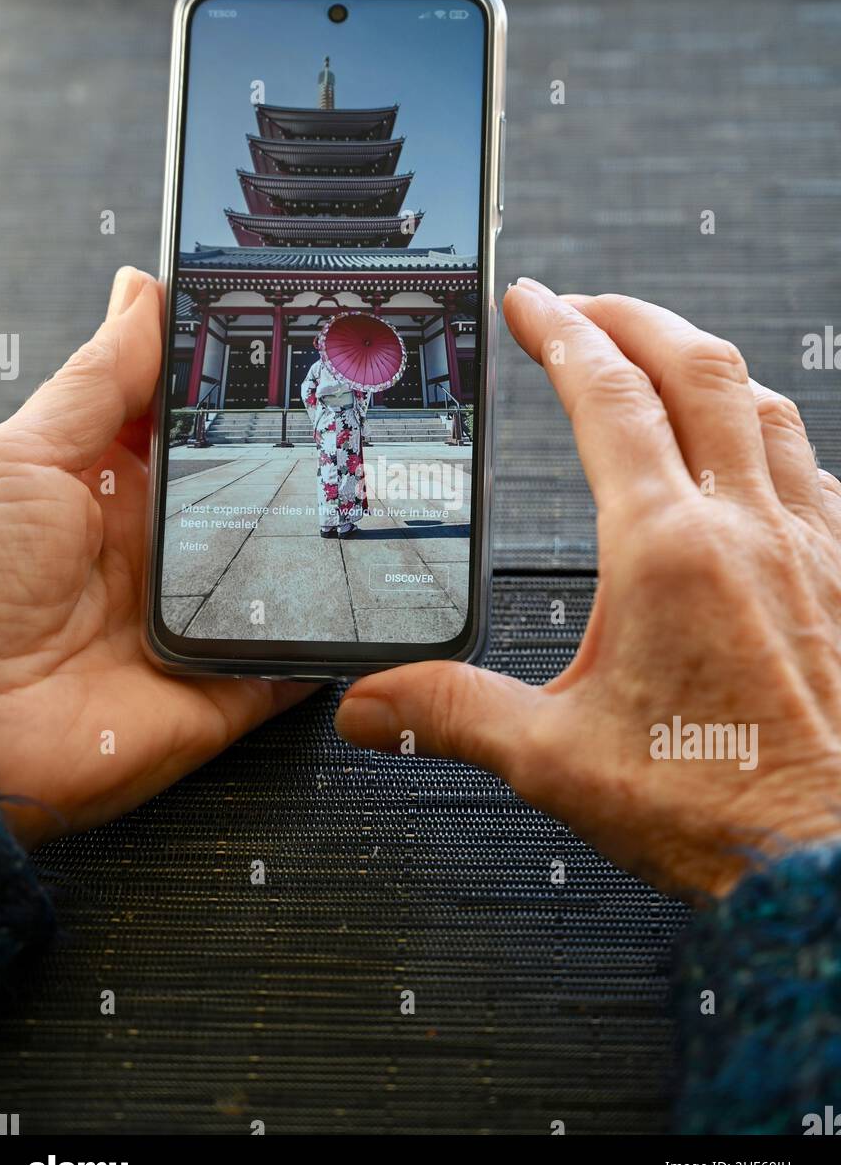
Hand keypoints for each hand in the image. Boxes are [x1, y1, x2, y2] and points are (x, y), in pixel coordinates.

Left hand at [0, 268, 313, 848]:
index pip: (198, 430)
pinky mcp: (219, 691)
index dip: (246, 394)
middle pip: (255, 499)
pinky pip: (292, 663)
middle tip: (362, 422)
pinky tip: (370, 602)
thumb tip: (143, 291)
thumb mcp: (25, 455)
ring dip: (326, 545)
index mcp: (112, 490)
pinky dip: (330, 640)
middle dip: (306, 466)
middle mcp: (158, 555)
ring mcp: (194, 624)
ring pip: (287, 574)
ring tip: (380, 499)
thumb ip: (101, 381)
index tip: (304, 349)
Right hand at [336, 280, 840, 897]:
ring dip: (707, 364)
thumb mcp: (555, 760)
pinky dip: (770, 433)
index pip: (607, 395)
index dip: (562, 331)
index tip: (532, 301)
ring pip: (765, 404)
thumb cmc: (717, 809)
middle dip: (634, 316)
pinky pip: (814, 469)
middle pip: (695, 367)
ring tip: (665, 359)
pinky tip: (755, 457)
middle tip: (588, 307)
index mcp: (666, 550)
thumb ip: (450, 713)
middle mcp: (748, 527)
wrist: (830, 862)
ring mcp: (812, 545)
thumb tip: (369, 704)